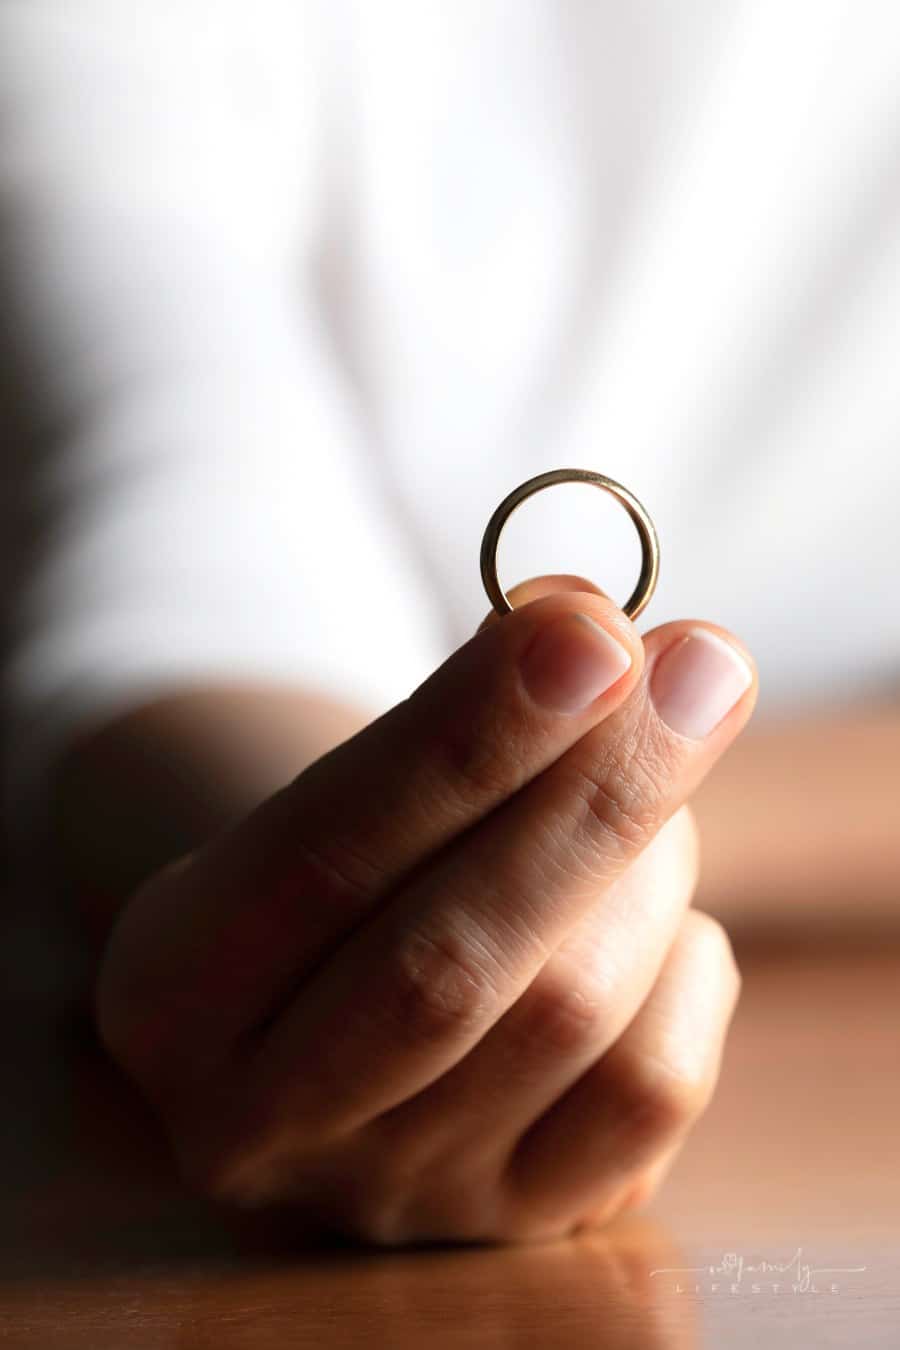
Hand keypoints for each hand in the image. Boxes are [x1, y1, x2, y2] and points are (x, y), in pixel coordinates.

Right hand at [95, 575, 756, 1244]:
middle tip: (701, 664)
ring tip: (651, 787)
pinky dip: (687, 965)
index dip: (467, 739)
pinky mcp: (516, 1222)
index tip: (587, 634)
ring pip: (567, 1017)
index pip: (325, 854)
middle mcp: (264, 1120)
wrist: (346, 1009)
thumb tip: (589, 631)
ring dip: (647, 863)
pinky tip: (660, 919)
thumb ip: (454, 711)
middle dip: (597, 795)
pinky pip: (651, 1092)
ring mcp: (396, 1192)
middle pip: (452, 961)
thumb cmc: (354, 864)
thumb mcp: (347, 784)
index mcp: (175, 988)